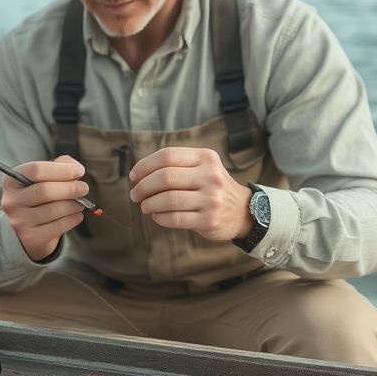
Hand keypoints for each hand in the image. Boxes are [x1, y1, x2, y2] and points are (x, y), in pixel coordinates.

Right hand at [1, 155, 88, 260]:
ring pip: (55, 210)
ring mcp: (19, 221)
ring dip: (74, 205)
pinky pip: (59, 226)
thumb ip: (60, 165)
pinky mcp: (31, 238)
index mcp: (11, 181)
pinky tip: (75, 215)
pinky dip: (73, 219)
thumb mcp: (45, 177)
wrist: (30, 228)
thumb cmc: (40, 197)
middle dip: (70, 188)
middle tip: (84, 188)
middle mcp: (11, 201)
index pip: (36, 170)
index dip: (62, 169)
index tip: (79, 171)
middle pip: (45, 190)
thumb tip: (75, 169)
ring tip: (79, 203)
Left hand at [127, 147, 250, 242]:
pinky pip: (175, 218)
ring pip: (167, 199)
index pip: (167, 155)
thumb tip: (139, 173)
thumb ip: (177, 165)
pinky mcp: (208, 220)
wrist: (243, 211)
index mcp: (206, 158)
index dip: (145, 165)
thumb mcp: (203, 167)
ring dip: (149, 204)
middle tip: (135, 194)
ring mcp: (211, 199)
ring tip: (145, 206)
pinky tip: (157, 216)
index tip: (134, 176)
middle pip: (165, 177)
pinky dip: (160, 217)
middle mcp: (210, 176)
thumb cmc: (212, 187)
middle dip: (143, 187)